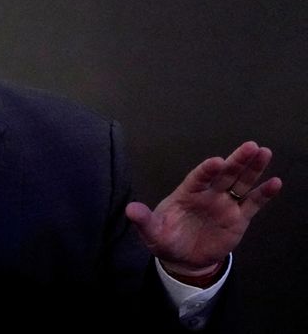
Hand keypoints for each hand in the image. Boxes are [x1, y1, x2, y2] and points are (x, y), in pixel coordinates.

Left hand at [125, 141, 281, 276]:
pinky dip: (263, 194)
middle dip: (236, 160)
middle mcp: (208, 194)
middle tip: (250, 146)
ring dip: (253, 169)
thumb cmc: (166, 239)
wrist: (183, 259)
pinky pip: (252, 204)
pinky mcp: (238, 218)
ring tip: (264, 152)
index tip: (216, 162)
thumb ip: (143, 220)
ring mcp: (224, 204)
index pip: (198, 178)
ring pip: (241, 183)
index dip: (206, 170)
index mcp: (187, 193)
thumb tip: (129, 209)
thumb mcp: (152, 232)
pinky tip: (275, 183)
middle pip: (224, 174)